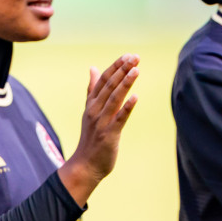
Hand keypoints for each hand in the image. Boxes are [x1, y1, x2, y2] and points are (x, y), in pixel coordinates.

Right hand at [58, 54, 139, 205]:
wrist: (85, 165)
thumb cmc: (91, 138)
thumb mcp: (90, 111)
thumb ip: (92, 89)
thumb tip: (93, 68)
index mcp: (92, 104)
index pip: (103, 80)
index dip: (115, 67)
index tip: (128, 55)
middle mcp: (95, 110)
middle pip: (109, 86)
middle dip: (122, 70)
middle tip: (135, 57)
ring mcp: (101, 122)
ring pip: (114, 99)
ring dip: (125, 83)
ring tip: (136, 70)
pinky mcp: (109, 135)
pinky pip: (119, 119)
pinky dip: (127, 108)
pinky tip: (136, 97)